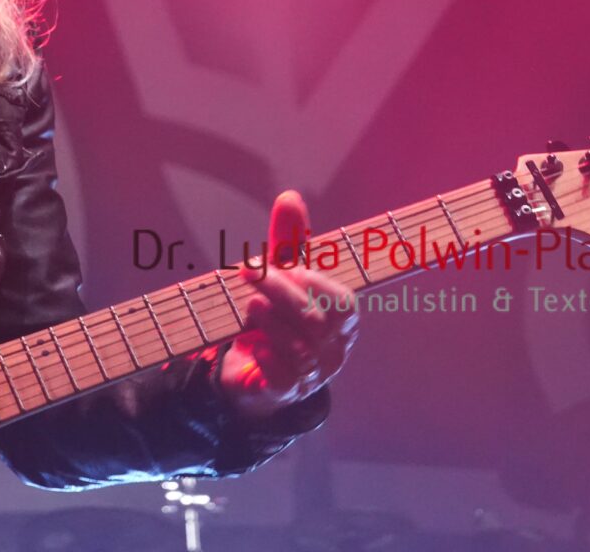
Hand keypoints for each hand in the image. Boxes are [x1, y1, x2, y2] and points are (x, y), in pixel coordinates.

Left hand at [218, 190, 356, 418]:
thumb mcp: (283, 276)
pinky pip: (285, 378)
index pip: (342, 302)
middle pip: (316, 321)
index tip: (280, 265)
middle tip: (247, 272)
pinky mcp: (288, 392)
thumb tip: (289, 196)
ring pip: (301, 349)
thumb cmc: (278, 315)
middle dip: (280, 292)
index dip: (312, 282)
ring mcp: (314, 374)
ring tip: (249, 304)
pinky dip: (269, 356)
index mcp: (343, 319)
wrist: (253, 370)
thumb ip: (289, 240)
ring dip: (271, 322)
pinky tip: (254, 343)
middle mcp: (335, 348)